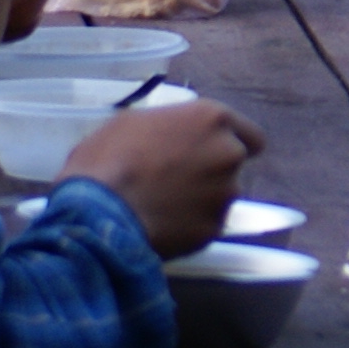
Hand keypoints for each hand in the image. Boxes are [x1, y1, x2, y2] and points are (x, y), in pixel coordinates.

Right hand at [64, 100, 264, 256]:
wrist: (98, 216)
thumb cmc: (107, 159)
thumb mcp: (131, 123)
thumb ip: (168, 125)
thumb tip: (172, 136)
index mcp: (211, 119)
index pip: (250, 134)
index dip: (232, 143)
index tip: (214, 151)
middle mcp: (228, 154)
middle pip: (233, 164)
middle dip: (212, 169)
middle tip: (177, 177)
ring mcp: (225, 194)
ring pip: (221, 195)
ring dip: (201, 198)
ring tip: (163, 204)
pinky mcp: (214, 229)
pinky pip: (206, 223)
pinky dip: (190, 224)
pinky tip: (162, 223)